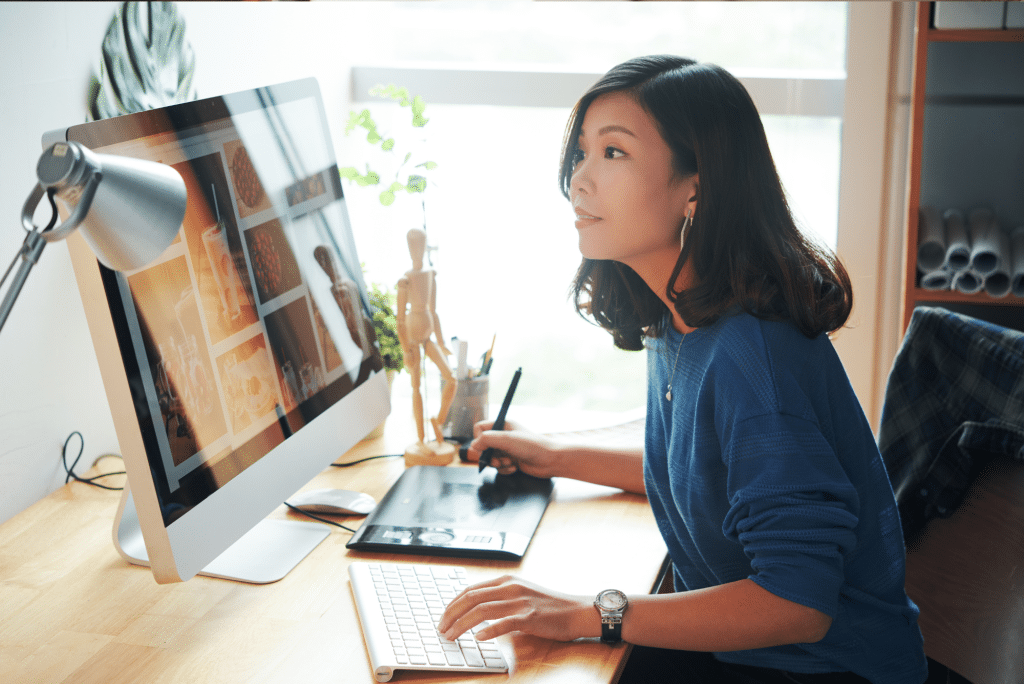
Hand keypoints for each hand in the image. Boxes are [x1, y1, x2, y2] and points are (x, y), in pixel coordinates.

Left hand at [438, 575, 596, 642]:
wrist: (576, 610)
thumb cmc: (547, 605)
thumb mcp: (521, 593)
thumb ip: (500, 597)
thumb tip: (474, 609)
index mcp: (506, 580)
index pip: (470, 590)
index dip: (452, 604)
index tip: (443, 617)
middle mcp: (511, 587)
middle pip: (471, 598)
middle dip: (451, 614)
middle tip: (441, 629)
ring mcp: (520, 602)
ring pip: (482, 610)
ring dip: (462, 624)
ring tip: (451, 635)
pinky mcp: (530, 617)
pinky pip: (504, 623)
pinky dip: (488, 630)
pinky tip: (478, 638)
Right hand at [466, 419, 558, 477]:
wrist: (550, 460)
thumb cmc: (533, 446)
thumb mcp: (507, 439)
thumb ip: (487, 440)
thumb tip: (474, 446)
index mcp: (502, 425)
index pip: (480, 429)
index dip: (479, 439)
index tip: (485, 447)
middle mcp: (504, 436)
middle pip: (483, 447)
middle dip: (489, 456)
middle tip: (498, 460)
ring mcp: (507, 449)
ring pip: (490, 458)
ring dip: (498, 464)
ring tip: (509, 462)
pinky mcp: (511, 460)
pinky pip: (499, 467)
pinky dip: (505, 469)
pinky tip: (514, 467)